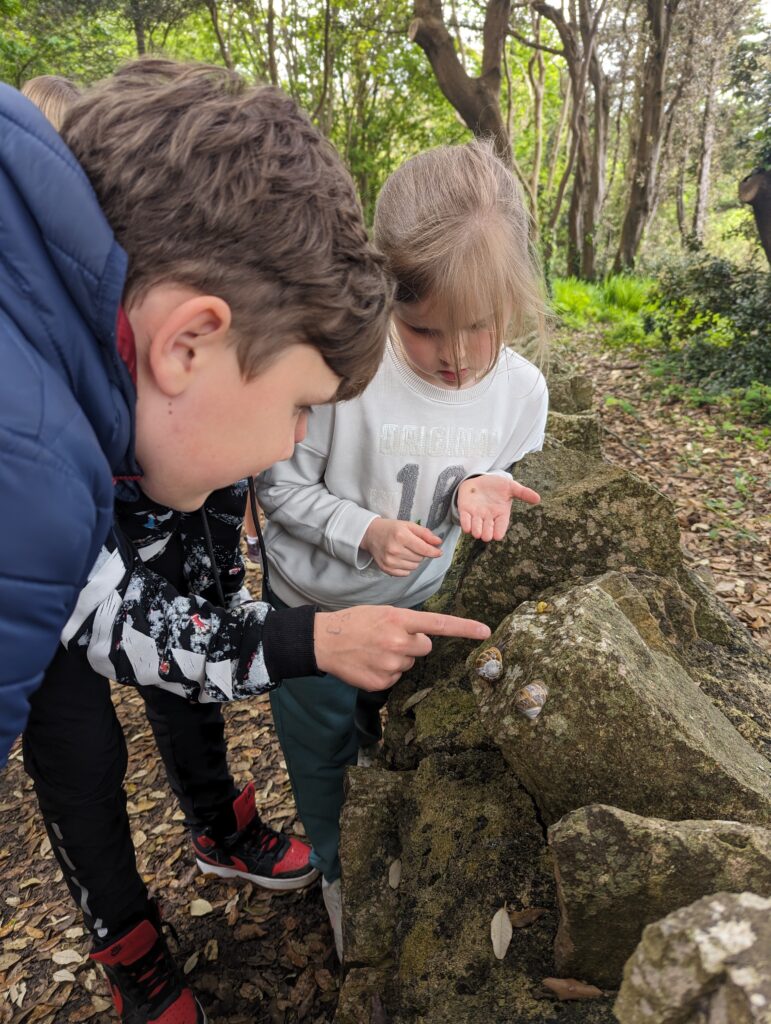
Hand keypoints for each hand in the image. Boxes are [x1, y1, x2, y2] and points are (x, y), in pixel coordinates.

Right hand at [314, 605, 490, 690]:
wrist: (324, 641)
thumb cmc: (355, 622)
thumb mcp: (382, 613)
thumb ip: (406, 623)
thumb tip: (422, 640)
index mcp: (400, 619)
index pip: (440, 624)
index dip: (465, 628)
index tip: (485, 631)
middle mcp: (399, 642)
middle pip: (425, 647)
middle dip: (413, 644)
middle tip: (389, 638)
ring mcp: (391, 664)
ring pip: (410, 663)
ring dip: (397, 658)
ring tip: (375, 650)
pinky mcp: (382, 682)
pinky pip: (396, 678)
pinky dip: (385, 672)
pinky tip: (369, 663)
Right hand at [361, 518, 442, 576]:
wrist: (371, 534)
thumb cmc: (392, 528)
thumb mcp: (409, 525)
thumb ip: (425, 533)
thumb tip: (438, 542)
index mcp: (401, 536)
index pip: (424, 549)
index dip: (434, 552)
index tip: (439, 552)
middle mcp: (395, 550)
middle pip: (420, 558)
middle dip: (421, 553)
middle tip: (413, 546)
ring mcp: (389, 561)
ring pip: (414, 567)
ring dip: (414, 561)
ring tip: (406, 552)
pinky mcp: (386, 568)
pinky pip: (405, 573)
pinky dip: (407, 567)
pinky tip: (401, 558)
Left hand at [458, 475, 539, 541]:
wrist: (479, 479)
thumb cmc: (497, 485)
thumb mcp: (511, 487)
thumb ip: (523, 493)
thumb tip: (538, 498)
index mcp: (501, 514)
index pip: (501, 526)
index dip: (499, 531)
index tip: (497, 536)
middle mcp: (489, 518)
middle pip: (487, 531)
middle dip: (486, 533)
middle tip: (486, 535)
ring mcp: (476, 515)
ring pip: (476, 528)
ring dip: (476, 531)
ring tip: (476, 533)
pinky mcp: (466, 510)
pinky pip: (465, 520)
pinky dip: (466, 524)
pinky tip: (467, 528)